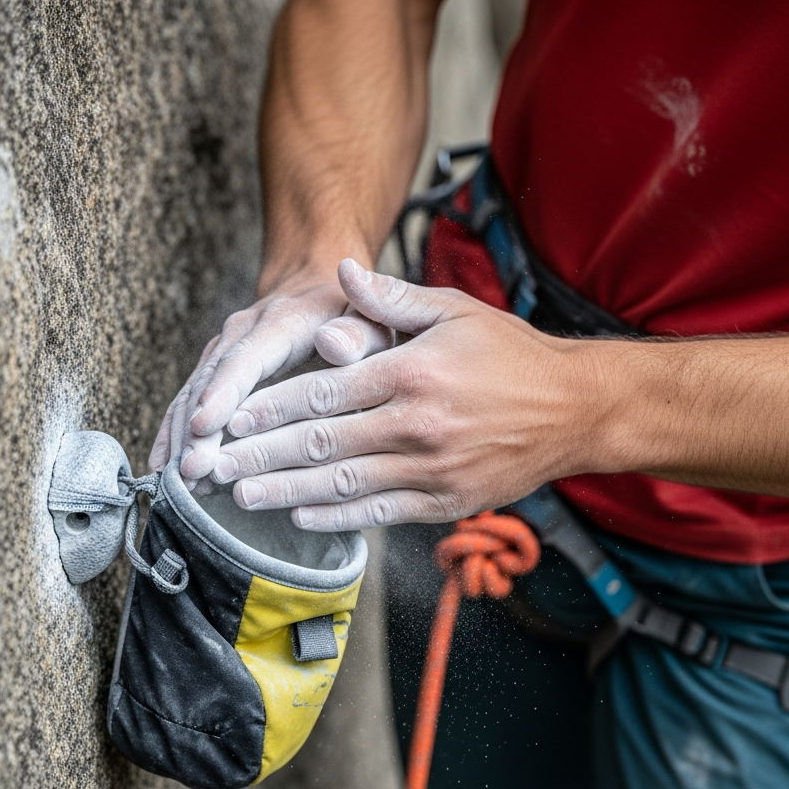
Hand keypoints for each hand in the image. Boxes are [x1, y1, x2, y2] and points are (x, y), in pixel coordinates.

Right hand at [148, 270, 393, 483]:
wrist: (317, 288)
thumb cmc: (352, 314)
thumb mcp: (367, 317)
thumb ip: (357, 332)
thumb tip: (334, 344)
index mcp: (280, 323)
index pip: (246, 359)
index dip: (223, 392)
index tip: (205, 425)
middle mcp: (241, 334)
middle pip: (211, 383)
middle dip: (197, 429)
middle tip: (191, 471)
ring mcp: (222, 352)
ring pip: (193, 395)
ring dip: (182, 438)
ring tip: (181, 482)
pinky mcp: (215, 371)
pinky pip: (187, 402)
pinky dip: (174, 435)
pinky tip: (166, 469)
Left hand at [210, 259, 609, 529]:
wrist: (575, 409)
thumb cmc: (512, 355)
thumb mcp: (455, 310)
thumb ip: (390, 298)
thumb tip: (338, 273)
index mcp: (411, 372)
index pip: (322, 392)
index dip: (269, 408)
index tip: (230, 417)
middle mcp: (417, 424)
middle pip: (320, 443)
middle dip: (260, 455)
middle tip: (214, 464)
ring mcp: (432, 469)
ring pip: (343, 484)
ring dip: (286, 491)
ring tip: (242, 495)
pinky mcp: (446, 502)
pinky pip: (380, 512)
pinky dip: (337, 516)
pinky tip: (301, 515)